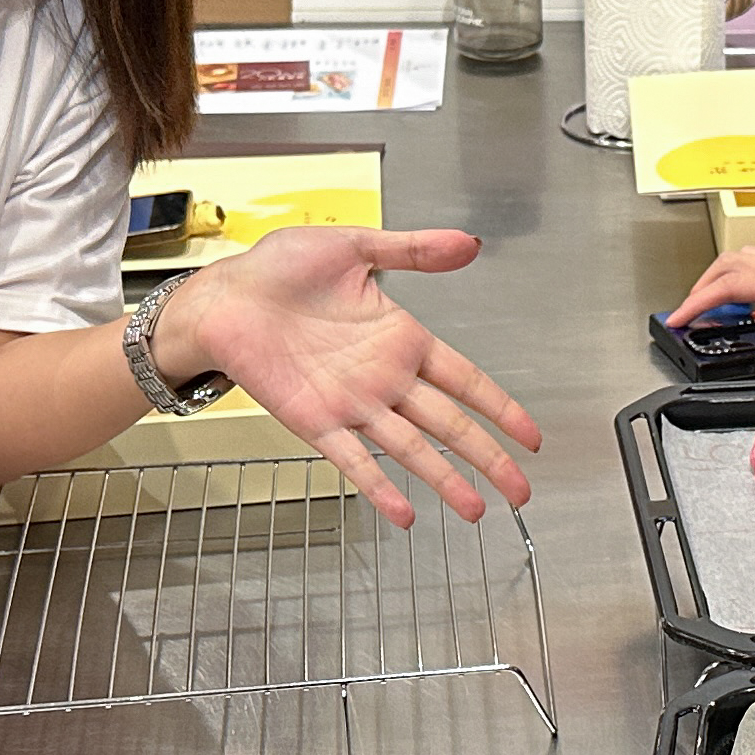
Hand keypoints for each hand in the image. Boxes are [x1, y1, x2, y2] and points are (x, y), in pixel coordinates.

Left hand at [167, 228, 541, 527]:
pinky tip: (405, 513)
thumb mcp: (354, 248)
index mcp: (400, 337)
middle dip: (489, 458)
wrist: (224, 296)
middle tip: (521, 490)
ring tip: (477, 510)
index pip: (466, 379)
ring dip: (446, 480)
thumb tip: (468, 242)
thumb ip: (413, 249)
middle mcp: (384, 378)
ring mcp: (354, 405)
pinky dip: (380, 487)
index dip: (501, 408)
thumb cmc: (278, 270)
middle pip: (451, 424)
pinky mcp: (317, 422)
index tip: (530, 436)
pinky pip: (355, 459)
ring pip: (413, 450)